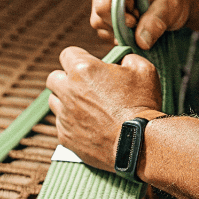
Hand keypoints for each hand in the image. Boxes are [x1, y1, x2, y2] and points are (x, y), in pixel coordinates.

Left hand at [46, 47, 161, 170]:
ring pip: (54, 102)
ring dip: (65, 101)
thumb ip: (127, 58)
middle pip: (53, 78)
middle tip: (83, 86)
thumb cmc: (142, 105)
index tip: (87, 64)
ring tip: (86, 106)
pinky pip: (61, 124)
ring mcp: (64, 115)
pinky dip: (71, 123)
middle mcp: (68, 91)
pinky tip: (88, 125)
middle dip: (66, 79)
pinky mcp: (64, 135)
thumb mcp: (144, 70)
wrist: (138, 143)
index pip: (67, 54)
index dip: (78, 57)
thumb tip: (121, 60)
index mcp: (83, 70)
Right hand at [91, 0, 190, 49]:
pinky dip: (118, 33)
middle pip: (99, 17)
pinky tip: (133, 24)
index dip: (120, 19)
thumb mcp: (172, 5)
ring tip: (139, 20)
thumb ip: (156, 21)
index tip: (138, 18)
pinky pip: (101, 29)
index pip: (104, 5)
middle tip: (142, 19)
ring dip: (121, 31)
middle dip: (122, 26)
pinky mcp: (99, 8)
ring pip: (99, 24)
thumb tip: (141, 42)